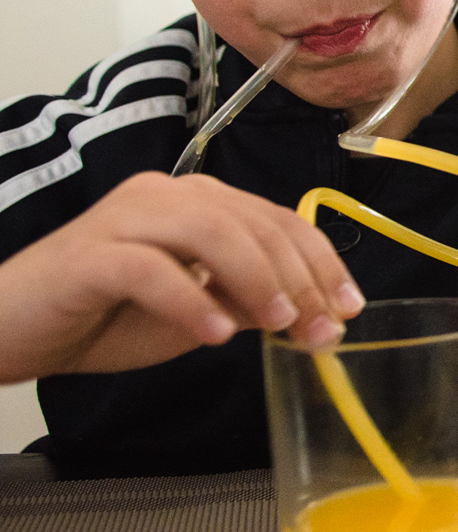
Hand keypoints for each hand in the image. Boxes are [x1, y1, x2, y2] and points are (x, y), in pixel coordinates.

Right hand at [0, 174, 360, 382]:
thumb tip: (312, 316)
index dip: (323, 263)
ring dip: (257, 279)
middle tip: (323, 329)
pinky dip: (191, 300)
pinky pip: (150, 268)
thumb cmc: (107, 315)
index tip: (349, 308)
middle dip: (301, 278)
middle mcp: (168, 196)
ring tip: (279, 324)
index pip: (280, 220)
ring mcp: (127, 218)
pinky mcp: (90, 254)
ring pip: (212, 231)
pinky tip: (216, 334)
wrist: (14, 326)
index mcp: (201, 202)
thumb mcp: (197, 312)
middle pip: (256, 222)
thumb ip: (248, 304)